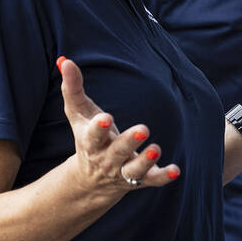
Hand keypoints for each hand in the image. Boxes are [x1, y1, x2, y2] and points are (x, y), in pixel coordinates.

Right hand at [57, 56, 180, 198]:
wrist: (91, 180)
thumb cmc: (87, 136)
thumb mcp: (79, 113)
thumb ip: (73, 88)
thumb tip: (66, 60)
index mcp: (91, 143)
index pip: (93, 136)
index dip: (99, 128)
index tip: (106, 118)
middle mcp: (107, 159)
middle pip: (117, 152)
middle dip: (129, 142)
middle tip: (143, 129)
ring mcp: (124, 171)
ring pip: (134, 170)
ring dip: (146, 161)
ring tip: (156, 148)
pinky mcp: (140, 179)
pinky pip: (152, 180)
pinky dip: (163, 176)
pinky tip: (175, 170)